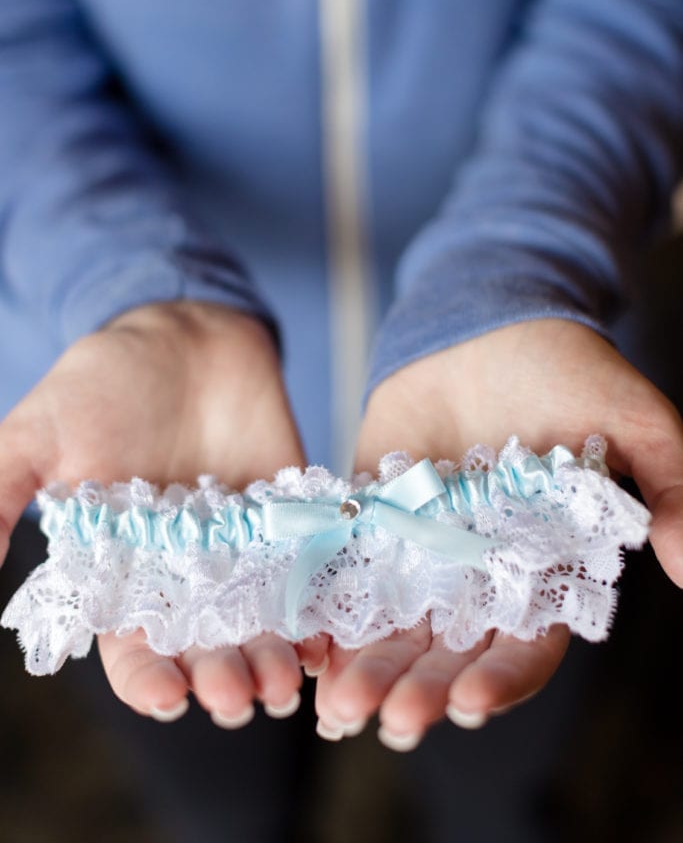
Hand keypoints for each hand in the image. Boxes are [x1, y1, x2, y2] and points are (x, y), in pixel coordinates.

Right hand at [0, 301, 326, 724]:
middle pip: (204, 649)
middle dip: (221, 678)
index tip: (168, 696)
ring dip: (274, 659)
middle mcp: (183, 575)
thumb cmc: (103, 381)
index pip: (130, 648)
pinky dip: (320, 609)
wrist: (184, 332)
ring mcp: (242, 551)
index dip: (146, 678)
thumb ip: (0, 495)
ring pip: (260, 626)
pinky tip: (331, 637)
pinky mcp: (288, 520)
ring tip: (289, 679)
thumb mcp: (38, 433)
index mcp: (120, 572)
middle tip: (241, 698)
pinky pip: (308, 574)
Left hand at [315, 319, 682, 747]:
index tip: (468, 704)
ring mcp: (423, 545)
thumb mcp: (631, 417)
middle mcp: (480, 569)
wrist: (488, 319)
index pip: (528, 642)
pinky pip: (348, 569)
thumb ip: (668, 483)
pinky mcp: (373, 512)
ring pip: (396, 625)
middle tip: (392, 722)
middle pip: (453, 650)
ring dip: (370, 669)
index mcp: (544, 565)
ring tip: (339, 707)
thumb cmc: (568, 366)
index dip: (502, 678)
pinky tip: (307, 644)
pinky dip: (327, 610)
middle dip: (424, 689)